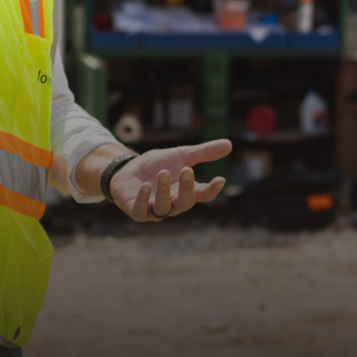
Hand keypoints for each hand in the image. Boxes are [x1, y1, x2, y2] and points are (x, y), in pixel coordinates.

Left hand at [107, 140, 232, 221]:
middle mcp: (172, 204)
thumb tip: (229, 144)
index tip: (220, 179)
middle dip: (187, 188)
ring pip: (164, 209)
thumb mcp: (181, 155)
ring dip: (164, 191)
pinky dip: (144, 200)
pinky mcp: (136, 211)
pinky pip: (141, 211)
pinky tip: (146, 186)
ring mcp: (154, 210)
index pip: (203, 195)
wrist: (126, 169)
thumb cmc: (156, 165)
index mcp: (185, 192)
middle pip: (185, 203)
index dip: (212, 190)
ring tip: (163, 173)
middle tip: (187, 170)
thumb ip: (204, 153)